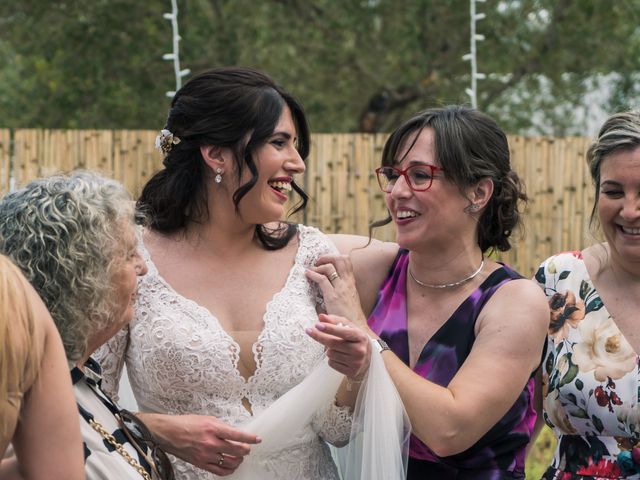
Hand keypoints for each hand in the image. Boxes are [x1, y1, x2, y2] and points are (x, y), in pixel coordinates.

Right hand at [139, 413, 260, 475]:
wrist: (169, 433)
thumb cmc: (186, 423)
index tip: (257, 439)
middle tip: (248, 448)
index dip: (250, 438)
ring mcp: (206, 455)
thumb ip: (222, 427)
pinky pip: (219, 471)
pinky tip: (231, 466)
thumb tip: (235, 433)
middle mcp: (210, 442)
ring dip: (239, 460)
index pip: (237, 435)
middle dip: (246, 450)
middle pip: (236, 450)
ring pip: (230, 462)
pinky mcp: (201, 464)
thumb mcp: (207, 419)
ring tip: (240, 456)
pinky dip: (228, 470)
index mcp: (213, 428)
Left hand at [305, 254, 366, 327]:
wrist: (355, 327)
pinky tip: (307, 275)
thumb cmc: (350, 314)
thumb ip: (342, 288)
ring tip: (311, 270)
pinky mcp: (333, 296)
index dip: (335, 256)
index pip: (346, 260)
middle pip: (340, 259)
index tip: (326, 261)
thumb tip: (329, 283)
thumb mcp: (349, 297)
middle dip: (327, 257)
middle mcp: (347, 282)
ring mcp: (340, 288)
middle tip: (318, 262)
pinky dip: (313, 274)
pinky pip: (322, 279)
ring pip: (330, 267)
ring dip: (318, 266)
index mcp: (351, 282)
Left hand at [306, 313, 370, 379]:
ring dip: (328, 350)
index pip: (343, 332)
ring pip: (330, 354)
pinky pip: (331, 363)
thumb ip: (334, 321)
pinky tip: (340, 357)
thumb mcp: (348, 327)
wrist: (368, 359)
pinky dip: (331, 359)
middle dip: (319, 336)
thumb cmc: (355, 340)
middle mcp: (359, 350)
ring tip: (337, 348)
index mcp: (360, 336)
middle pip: (333, 343)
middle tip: (309, 331)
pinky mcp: (351, 371)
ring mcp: (356, 362)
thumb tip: (321, 316)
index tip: (317, 325)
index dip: (329, 328)